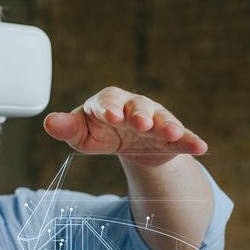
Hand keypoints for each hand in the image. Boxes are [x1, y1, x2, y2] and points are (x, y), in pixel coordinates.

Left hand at [43, 86, 206, 166]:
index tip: (111, 116)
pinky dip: (191, 141)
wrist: (127, 142)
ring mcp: (156, 120)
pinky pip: (183, 137)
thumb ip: (67, 128)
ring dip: (168, 125)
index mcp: (109, 102)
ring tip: (173, 133)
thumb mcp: (82, 134)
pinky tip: (201, 147)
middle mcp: (135, 106)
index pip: (107, 102)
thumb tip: (48, 122)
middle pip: (139, 107)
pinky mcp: (172, 136)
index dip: (109, 108)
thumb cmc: (100, 132)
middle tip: (141, 123)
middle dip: (140, 114)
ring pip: (163, 120)